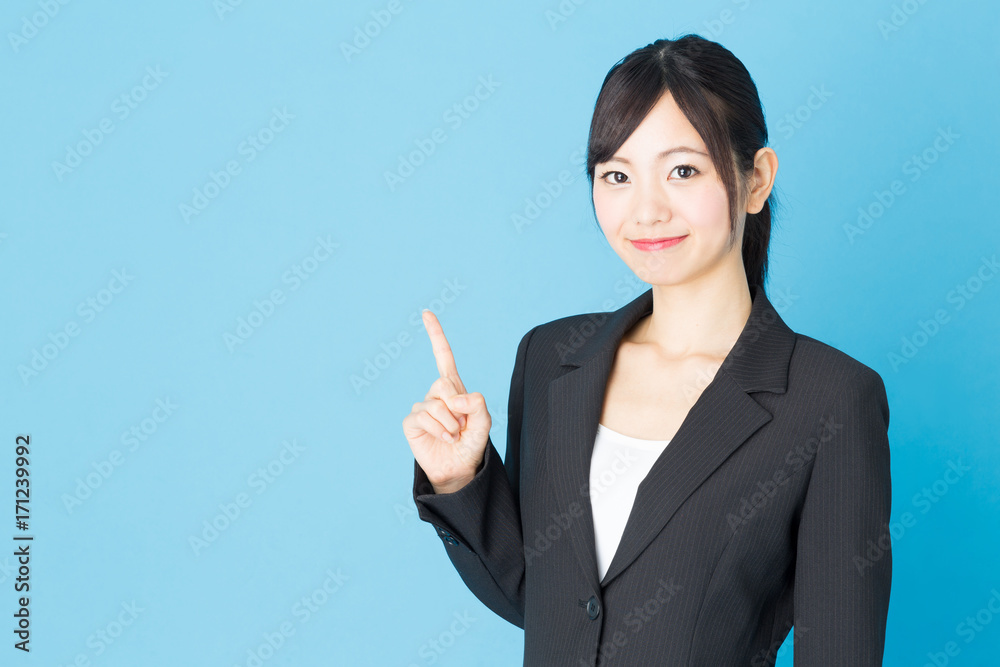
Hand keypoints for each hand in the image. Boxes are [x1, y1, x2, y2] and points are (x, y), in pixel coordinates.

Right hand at [403, 310, 491, 493]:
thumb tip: (457, 398)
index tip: (426, 313)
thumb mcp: (484, 423)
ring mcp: (422, 407)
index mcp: (453, 387)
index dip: (435, 334)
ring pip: (436, 405)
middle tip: (461, 425)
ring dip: (450, 424)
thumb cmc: (471, 444)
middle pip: (444, 384)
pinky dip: (439, 430)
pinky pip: (424, 417)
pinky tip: (443, 440)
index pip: (443, 356)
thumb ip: (478, 405)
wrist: (459, 468)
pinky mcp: (411, 422)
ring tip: (453, 436)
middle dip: (457, 407)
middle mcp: (435, 394)